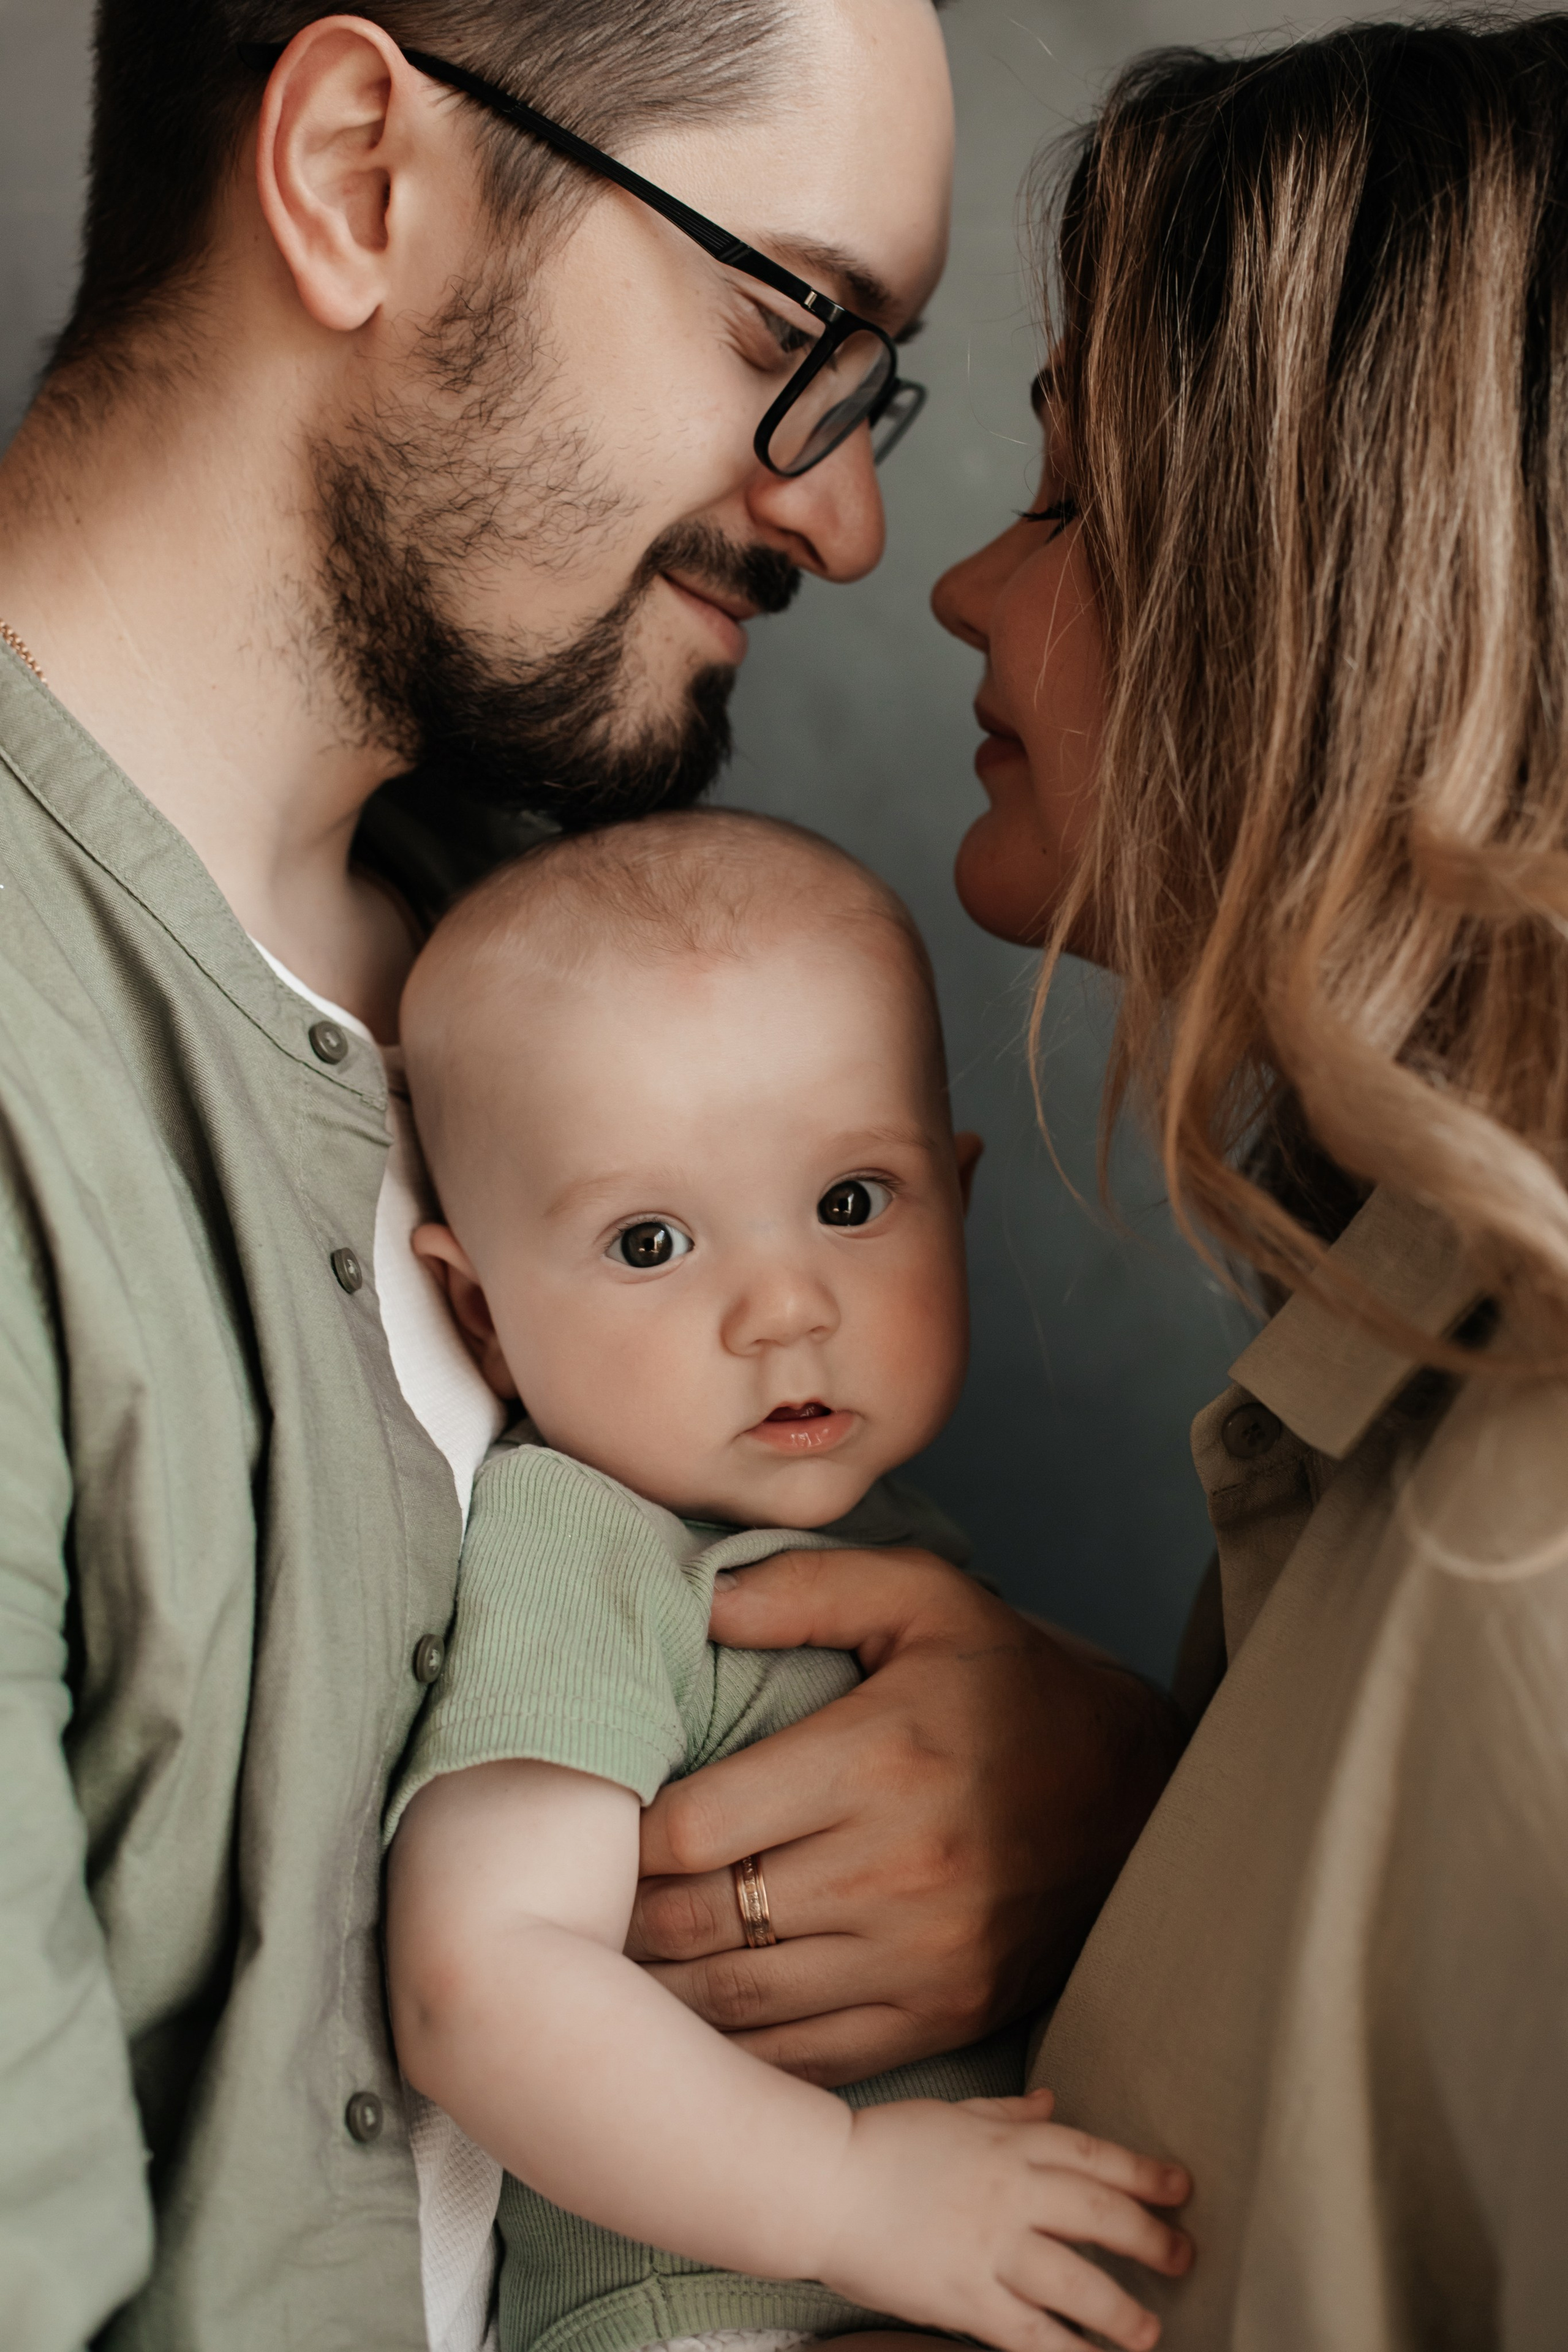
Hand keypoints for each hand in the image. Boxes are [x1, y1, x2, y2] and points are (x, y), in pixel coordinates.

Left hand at [628, 1546, 1182, 2083]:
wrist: (1140, 1792)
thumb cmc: (1010, 1683)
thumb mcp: (923, 1598)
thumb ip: (803, 1590)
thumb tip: (694, 1602)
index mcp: (879, 1761)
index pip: (698, 1827)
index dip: (622, 1838)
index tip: (585, 1830)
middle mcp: (899, 1870)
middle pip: (707, 1922)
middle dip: (621, 1922)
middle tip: (563, 1911)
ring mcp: (924, 1957)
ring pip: (745, 2004)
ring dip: (657, 1997)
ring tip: (599, 1974)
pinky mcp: (946, 2014)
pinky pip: (811, 2060)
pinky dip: (735, 2059)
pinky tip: (682, 2037)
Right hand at [815, 2086, 1191, 2351]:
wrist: (822, 2181)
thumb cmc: (883, 2142)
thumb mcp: (953, 2112)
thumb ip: (1007, 2111)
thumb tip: (1051, 2102)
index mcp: (1007, 2142)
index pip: (1093, 2155)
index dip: (1143, 2174)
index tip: (1181, 2189)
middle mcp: (1010, 2191)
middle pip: (1099, 2216)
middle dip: (1151, 2238)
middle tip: (1184, 2257)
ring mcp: (990, 2246)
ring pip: (1076, 2283)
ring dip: (1122, 2310)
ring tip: (1149, 2330)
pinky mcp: (965, 2296)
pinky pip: (1029, 2335)